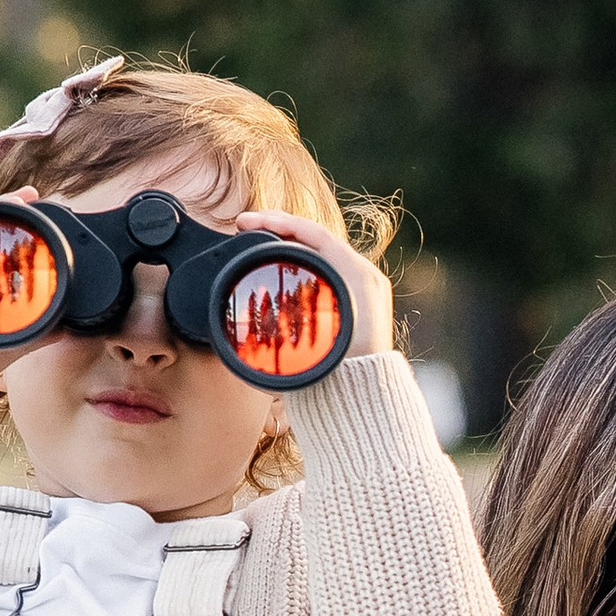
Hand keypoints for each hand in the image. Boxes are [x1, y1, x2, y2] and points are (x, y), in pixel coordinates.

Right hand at [238, 204, 393, 356]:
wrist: (364, 394)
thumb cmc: (338, 371)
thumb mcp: (306, 339)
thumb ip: (283, 319)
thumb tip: (251, 311)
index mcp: (357, 276)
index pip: (314, 234)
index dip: (278, 222)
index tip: (246, 221)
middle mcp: (367, 275)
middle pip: (319, 237)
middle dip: (282, 226)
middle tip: (250, 223)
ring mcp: (368, 285)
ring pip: (324, 249)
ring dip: (293, 240)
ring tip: (263, 235)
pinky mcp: (363, 297)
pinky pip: (332, 264)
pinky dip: (306, 256)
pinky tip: (285, 258)